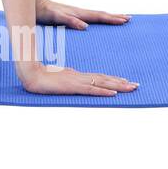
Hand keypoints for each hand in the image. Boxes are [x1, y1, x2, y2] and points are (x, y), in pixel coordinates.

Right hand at [17, 62, 138, 96]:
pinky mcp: (72, 87)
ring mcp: (77, 81)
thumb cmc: (41, 77)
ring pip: (102, 83)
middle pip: (105, 79)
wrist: (30, 74)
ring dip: (118, 86)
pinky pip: (91, 89)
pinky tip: (113, 93)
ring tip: (132, 88)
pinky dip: (103, 91)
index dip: (113, 80)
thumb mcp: (57, 78)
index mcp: (77, 76)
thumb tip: (75, 82)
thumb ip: (67, 79)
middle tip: (137, 86)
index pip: (99, 77)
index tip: (126, 81)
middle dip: (122, 83)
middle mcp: (80, 77)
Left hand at [36, 0, 129, 30]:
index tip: (125, 20)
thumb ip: (69, 21)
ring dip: (108, 16)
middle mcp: (78, 12)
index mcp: (77, 14)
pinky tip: (97, 21)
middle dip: (114, 17)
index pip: (98, 17)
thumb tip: (85, 26)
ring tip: (119, 17)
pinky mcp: (70, 14)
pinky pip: (88, 16)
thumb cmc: (42, 12)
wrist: (33, 2)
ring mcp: (74, 12)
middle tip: (129, 19)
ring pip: (95, 14)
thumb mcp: (55, 17)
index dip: (111, 19)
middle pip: (100, 14)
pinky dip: (97, 18)